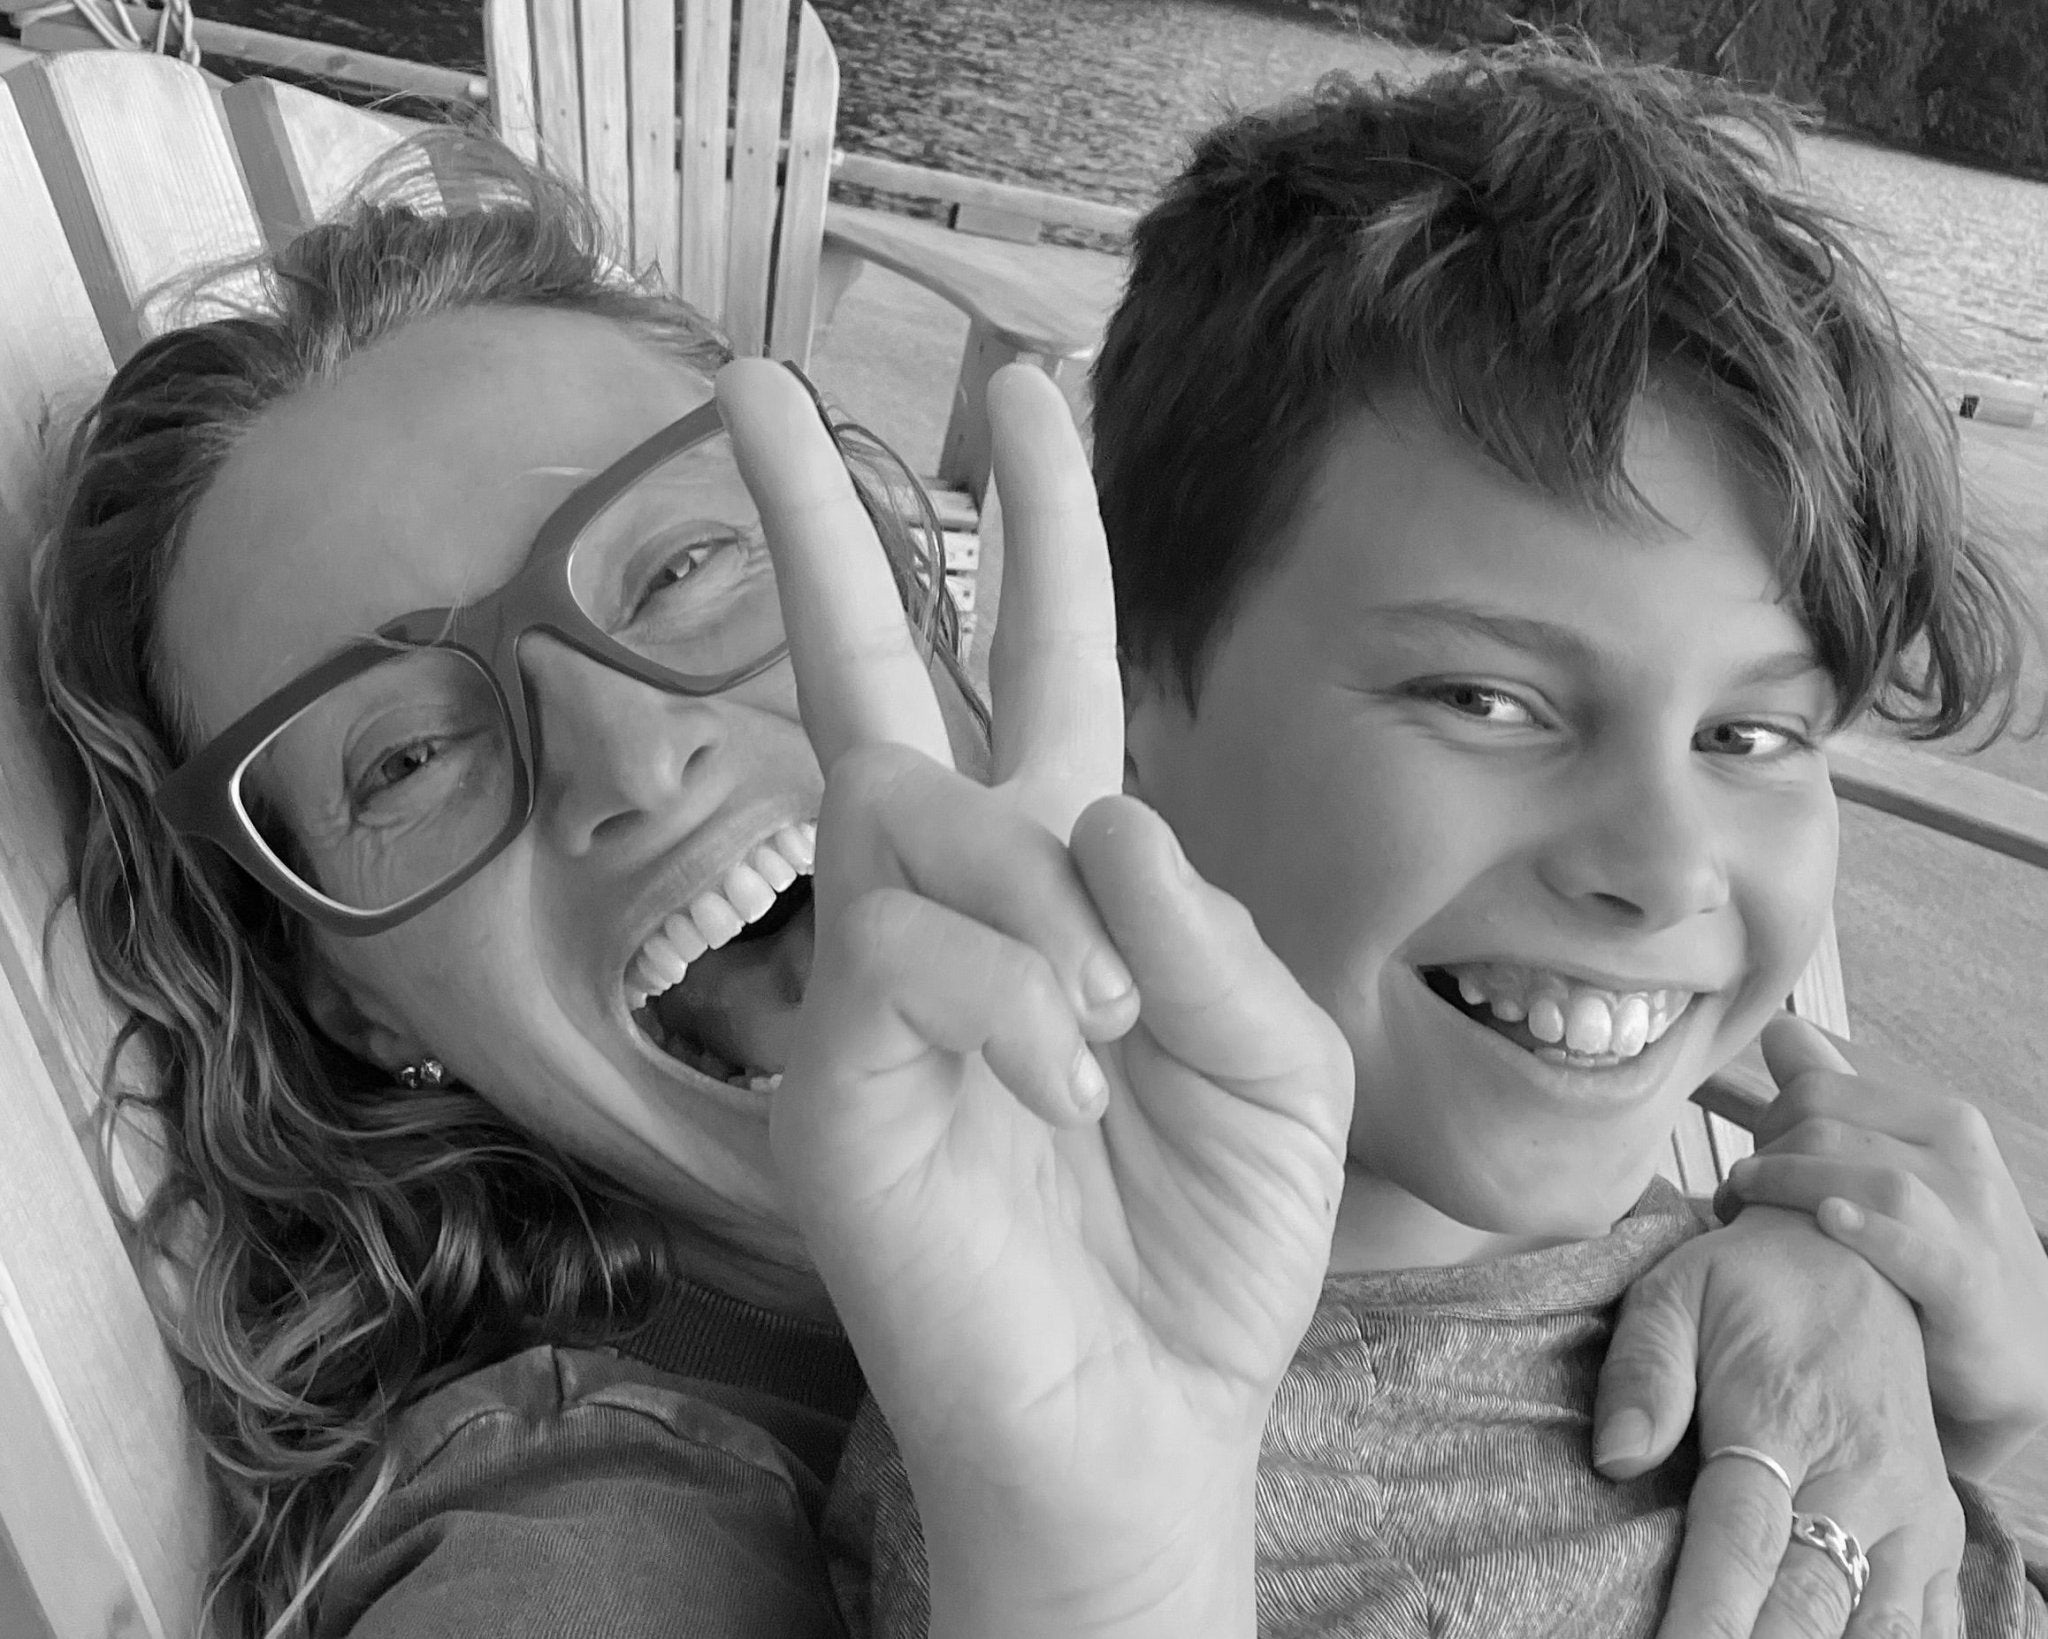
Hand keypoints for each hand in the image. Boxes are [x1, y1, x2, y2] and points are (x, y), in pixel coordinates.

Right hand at [719, 360, 1353, 1638]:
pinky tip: (1063, 1089)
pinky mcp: (826, 1070)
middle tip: (751, 384)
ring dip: (1032, 903)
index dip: (1033, 533)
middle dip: (820, 525)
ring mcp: (875, 976)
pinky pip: (901, 958)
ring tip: (1112, 1041)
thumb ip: (1208, 926)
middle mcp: (956, 898)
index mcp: (1069, 875)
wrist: (1141, 1413)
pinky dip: (1009, 1006)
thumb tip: (1097, 815)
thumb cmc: (1209, 1234)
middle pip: (870, 672)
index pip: (1038, 668)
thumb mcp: (1276, 1060)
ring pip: (912, 816)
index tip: (1019, 394)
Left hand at [1596, 1205, 1964, 1638]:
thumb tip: (1617, 1459)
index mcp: (1783, 1417)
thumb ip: (1642, 1376)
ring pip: (1878, 1629)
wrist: (1852, 1261)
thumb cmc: (1745, 1287)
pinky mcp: (1938, 1535)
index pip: (1742, 1539)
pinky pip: (1928, 1626)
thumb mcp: (1672, 1296)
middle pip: (1811, 1605)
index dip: (1709, 1617)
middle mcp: (1862, 1475)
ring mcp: (1912, 1513)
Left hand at [1714, 1015, 2047, 1478]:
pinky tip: (1828, 1222)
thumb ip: (1839, 1101)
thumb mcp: (1895, 1168)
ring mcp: (1970, 1215)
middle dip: (1764, 1156)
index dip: (1765, 1118)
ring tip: (1745, 1215)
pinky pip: (1912, 1237)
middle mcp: (1960, 1154)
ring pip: (1861, 1173)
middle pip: (1826, 1124)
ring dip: (1784, 1188)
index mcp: (1938, 1120)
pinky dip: (1866, 1226)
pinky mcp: (1969, 1280)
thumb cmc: (1936, 1256)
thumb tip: (1780, 1030)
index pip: (1820, 1086)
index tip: (1747, 1164)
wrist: (2023, 1358)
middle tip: (1735, 1200)